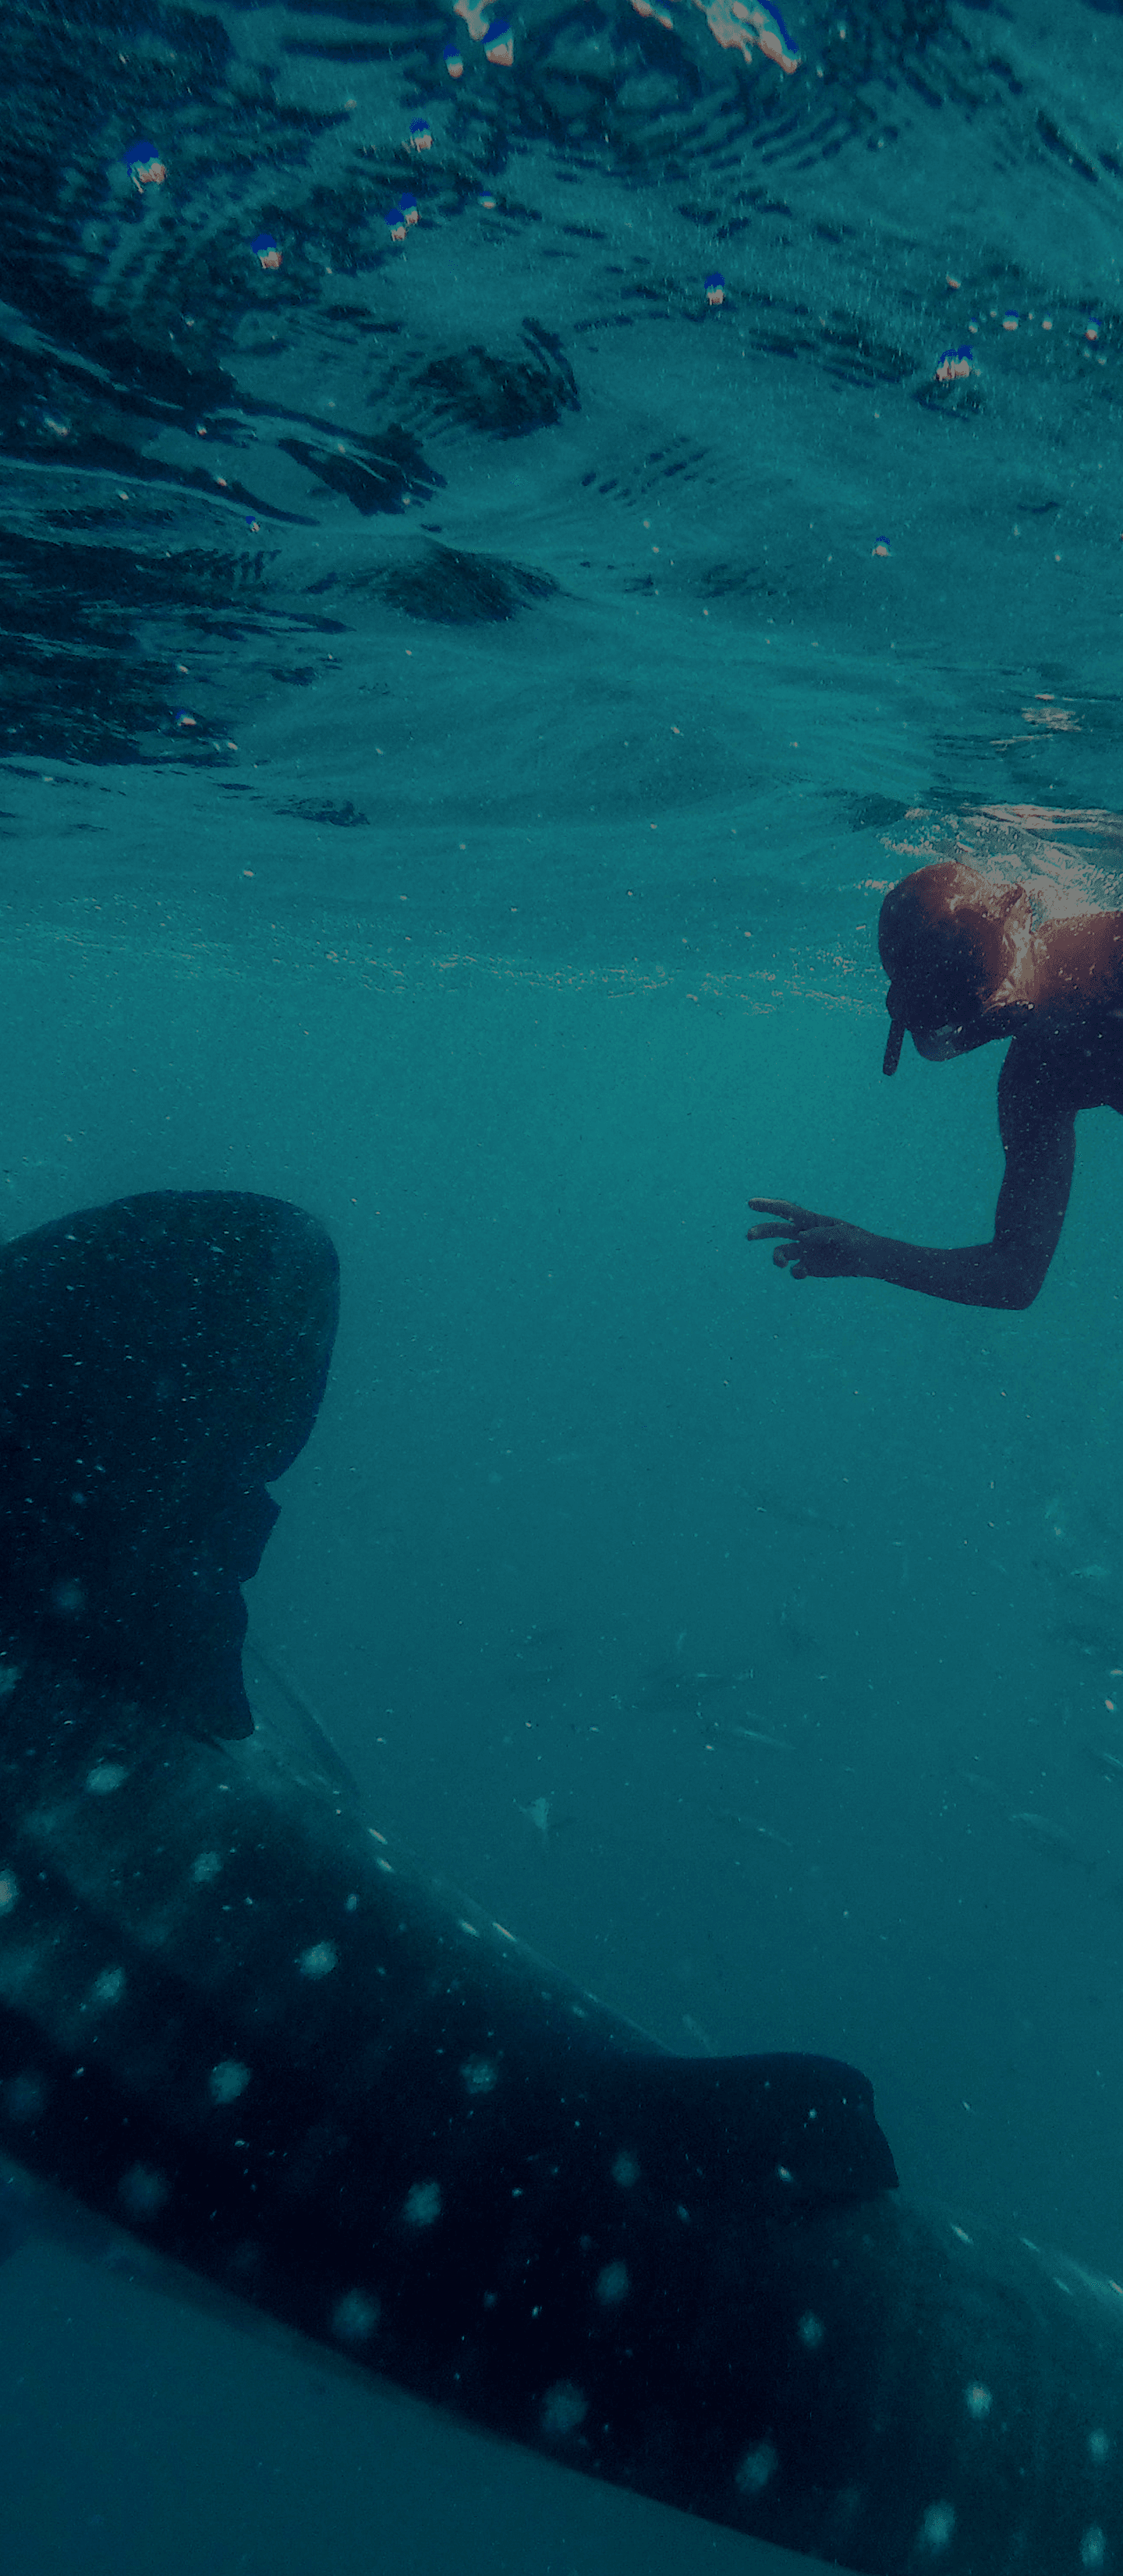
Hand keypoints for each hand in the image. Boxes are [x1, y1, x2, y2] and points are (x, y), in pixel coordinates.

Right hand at [746, 1199, 871, 1281]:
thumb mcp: (842, 1235)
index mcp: (811, 1221)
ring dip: (777, 1257)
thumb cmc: (857, 1241)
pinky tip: (804, 1272)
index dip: (768, 1206)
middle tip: (748, 1235)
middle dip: (762, 1231)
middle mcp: (804, 1235)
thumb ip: (821, 1234)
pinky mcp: (809, 1268)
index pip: (786, 1211)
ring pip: (782, 1252)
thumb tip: (801, 1238)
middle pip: (777, 1231)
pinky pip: (795, 1270)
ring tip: (781, 1263)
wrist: (868, 1260)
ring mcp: (806, 1252)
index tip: (750, 1203)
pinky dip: (796, 1272)